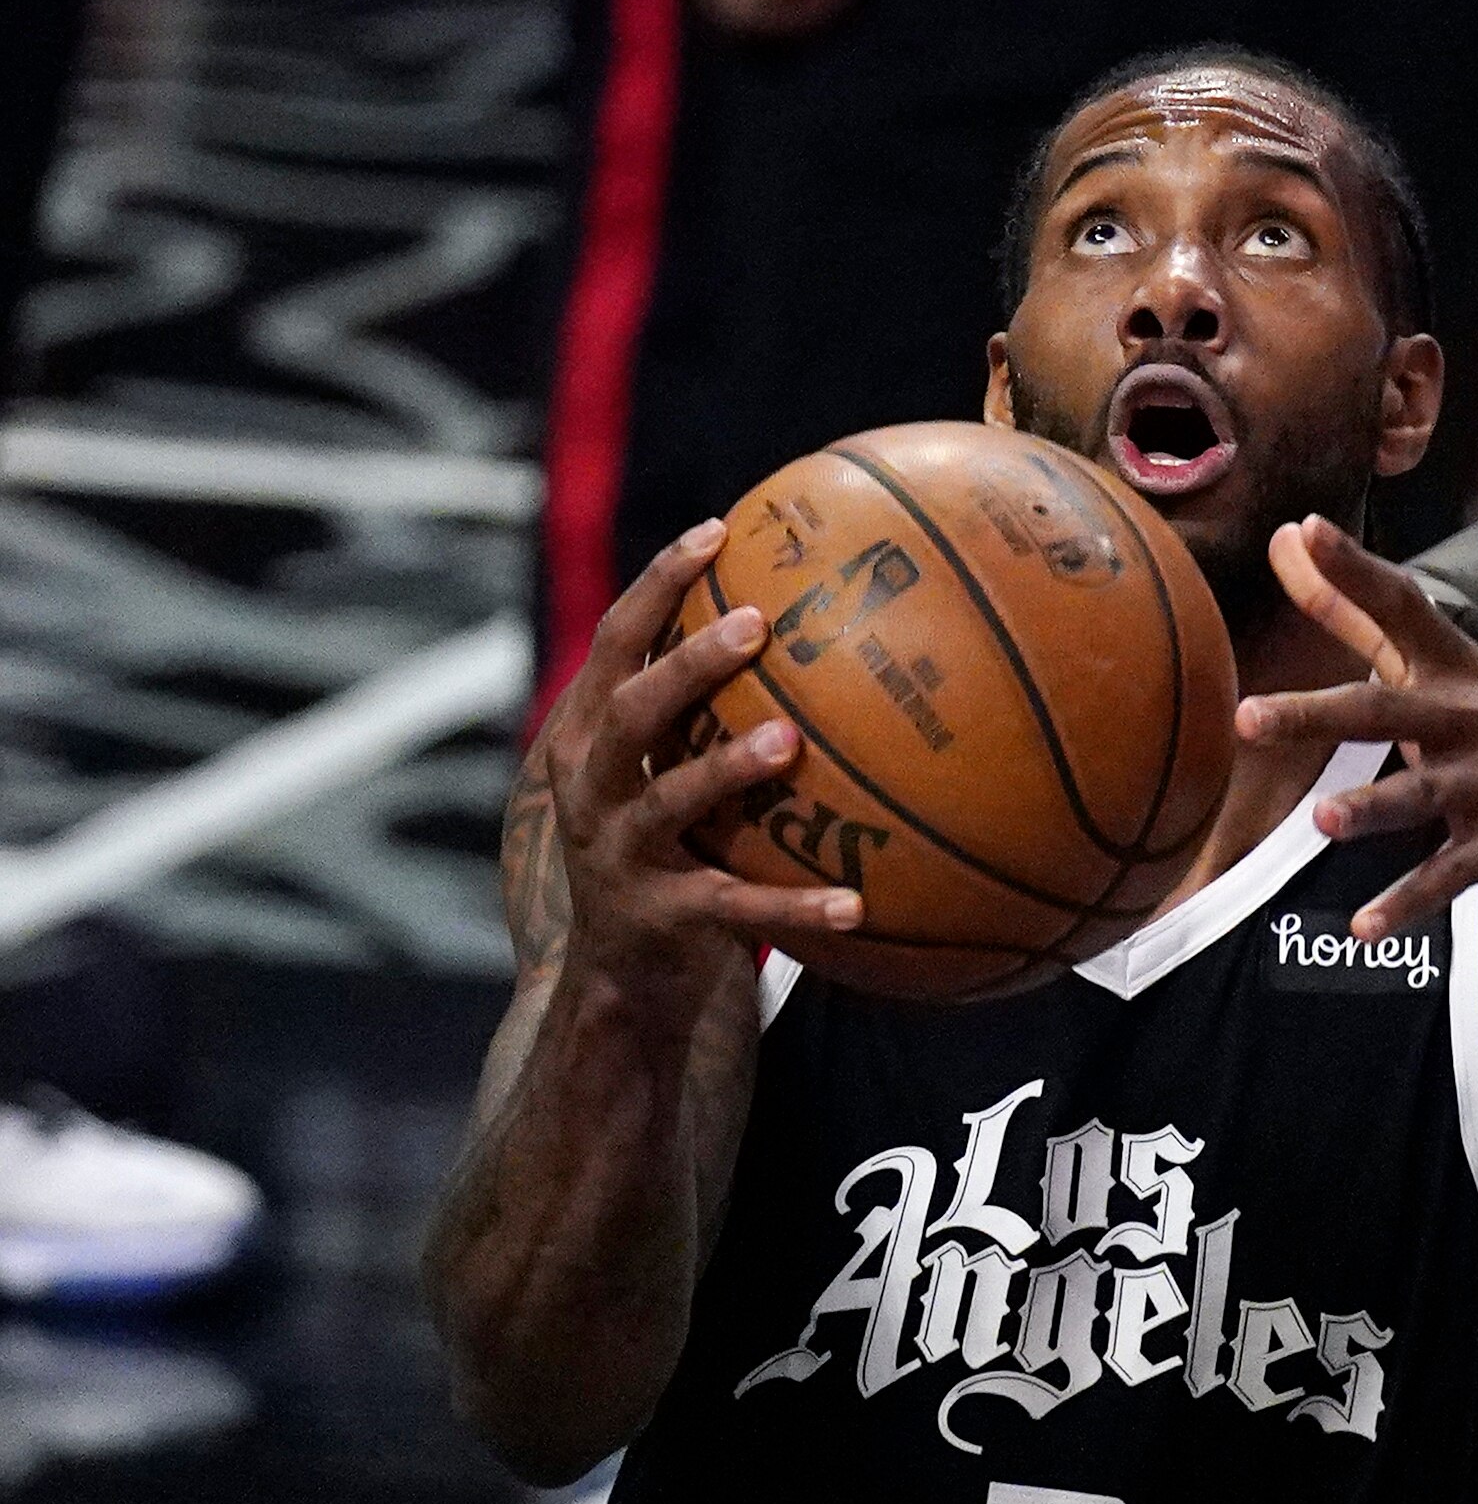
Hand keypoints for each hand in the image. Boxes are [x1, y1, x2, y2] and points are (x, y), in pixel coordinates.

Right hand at [536, 521, 860, 1009]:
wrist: (618, 973)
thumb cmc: (670, 845)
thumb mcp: (670, 769)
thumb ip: (712, 708)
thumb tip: (828, 623)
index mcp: (593, 737)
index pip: (616, 643)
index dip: (659, 585)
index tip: (716, 531)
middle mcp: (593, 788)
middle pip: (632, 709)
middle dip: (689, 662)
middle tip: (757, 623)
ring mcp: (619, 854)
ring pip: (669, 799)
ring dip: (727, 766)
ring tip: (790, 740)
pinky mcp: (658, 918)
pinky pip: (735, 909)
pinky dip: (795, 906)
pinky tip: (858, 903)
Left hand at [1235, 517, 1477, 941]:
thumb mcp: (1442, 684)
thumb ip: (1361, 620)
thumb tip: (1289, 539)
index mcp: (1458, 675)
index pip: (1405, 608)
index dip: (1356, 571)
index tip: (1306, 530)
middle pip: (1388, 709)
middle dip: (1317, 714)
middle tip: (1247, 718)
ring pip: (1425, 795)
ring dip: (1372, 809)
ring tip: (1320, 821)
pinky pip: (1451, 874)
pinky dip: (1407, 902)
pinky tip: (1364, 926)